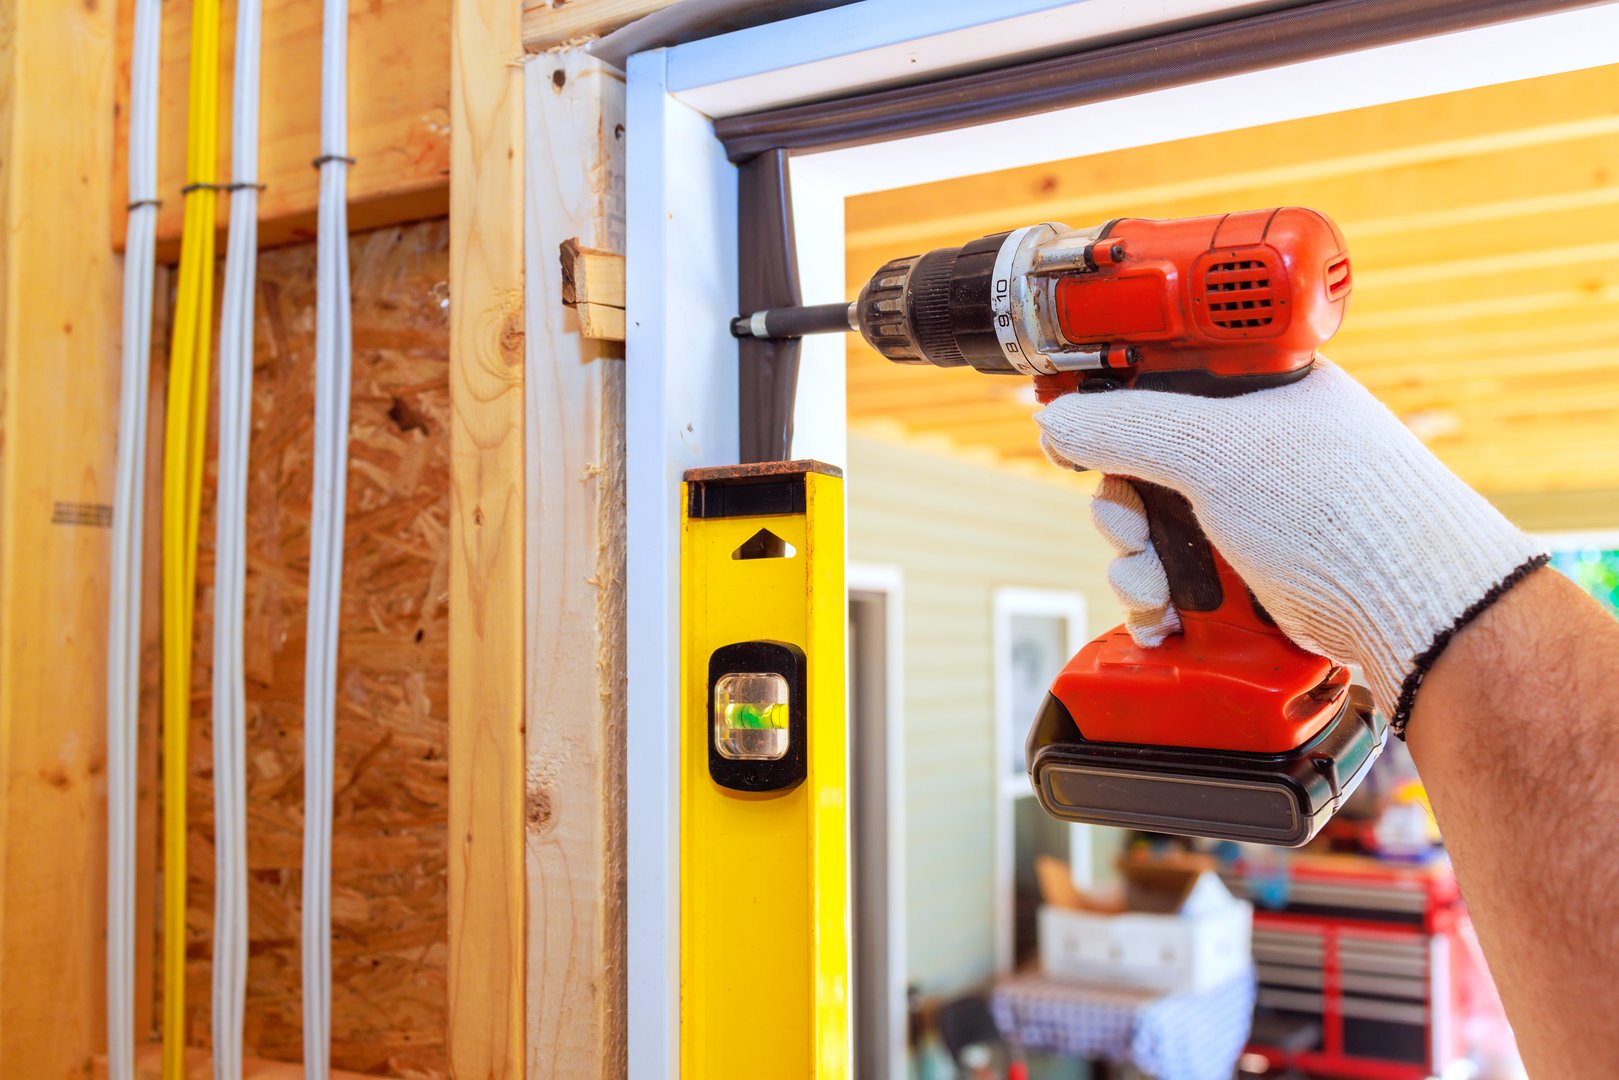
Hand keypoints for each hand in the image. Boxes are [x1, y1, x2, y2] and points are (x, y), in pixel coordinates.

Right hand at [1035, 359, 1545, 733]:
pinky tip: (1164, 619)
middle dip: (1121, 506)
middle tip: (1129, 527)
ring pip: (1159, 523)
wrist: (1417, 612)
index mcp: (1262, 387)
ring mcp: (1261, 509)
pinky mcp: (1260, 568)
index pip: (1160, 376)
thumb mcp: (1216, 449)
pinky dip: (1163, 598)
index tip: (1073, 428)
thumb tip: (1056, 418)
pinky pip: (1185, 571)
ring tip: (1156, 591)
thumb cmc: (1344, 511)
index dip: (1110, 404)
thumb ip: (1125, 426)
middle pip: (1146, 461)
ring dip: (1136, 563)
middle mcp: (1260, 443)